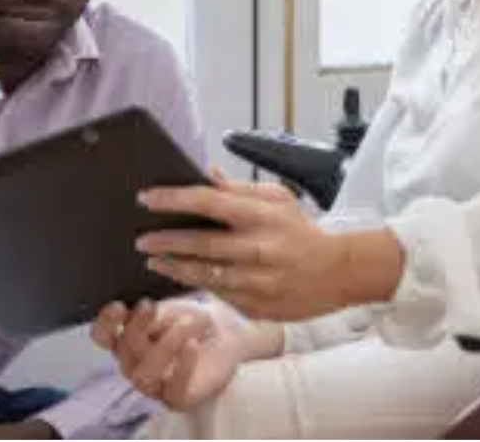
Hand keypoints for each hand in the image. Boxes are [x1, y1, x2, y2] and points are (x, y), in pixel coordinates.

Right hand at [92, 300, 245, 410]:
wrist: (226, 335)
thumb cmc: (193, 321)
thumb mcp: (172, 308)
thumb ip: (152, 315)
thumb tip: (135, 317)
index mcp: (126, 340)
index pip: (102, 336)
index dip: (105, 323)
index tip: (119, 307)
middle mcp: (134, 364)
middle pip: (123, 352)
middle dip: (137, 327)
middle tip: (151, 307)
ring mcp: (154, 385)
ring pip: (143, 375)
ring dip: (163, 346)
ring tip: (185, 324)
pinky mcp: (177, 399)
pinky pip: (174, 390)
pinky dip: (183, 367)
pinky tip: (192, 346)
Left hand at [136, 178, 404, 321]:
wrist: (338, 273)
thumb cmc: (302, 232)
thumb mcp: (276, 199)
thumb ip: (237, 188)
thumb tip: (204, 172)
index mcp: (261, 217)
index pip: (208, 202)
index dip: (173, 199)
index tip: (146, 198)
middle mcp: (257, 249)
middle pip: (199, 244)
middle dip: (164, 241)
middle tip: (141, 239)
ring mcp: (257, 282)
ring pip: (204, 276)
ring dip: (174, 268)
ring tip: (154, 260)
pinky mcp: (256, 307)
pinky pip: (218, 296)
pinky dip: (198, 286)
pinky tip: (182, 277)